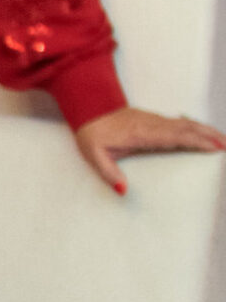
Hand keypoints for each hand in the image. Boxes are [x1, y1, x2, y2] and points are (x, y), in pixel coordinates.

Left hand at [73, 106, 225, 193]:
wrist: (89, 110)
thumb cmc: (92, 135)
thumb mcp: (94, 157)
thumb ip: (108, 174)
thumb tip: (123, 191)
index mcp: (141, 134)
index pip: (174, 137)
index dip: (196, 141)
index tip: (214, 147)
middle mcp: (152, 125)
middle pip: (187, 128)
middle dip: (210, 136)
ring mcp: (154, 120)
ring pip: (186, 123)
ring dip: (206, 130)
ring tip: (223, 140)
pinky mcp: (154, 119)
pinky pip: (180, 122)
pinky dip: (196, 126)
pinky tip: (205, 131)